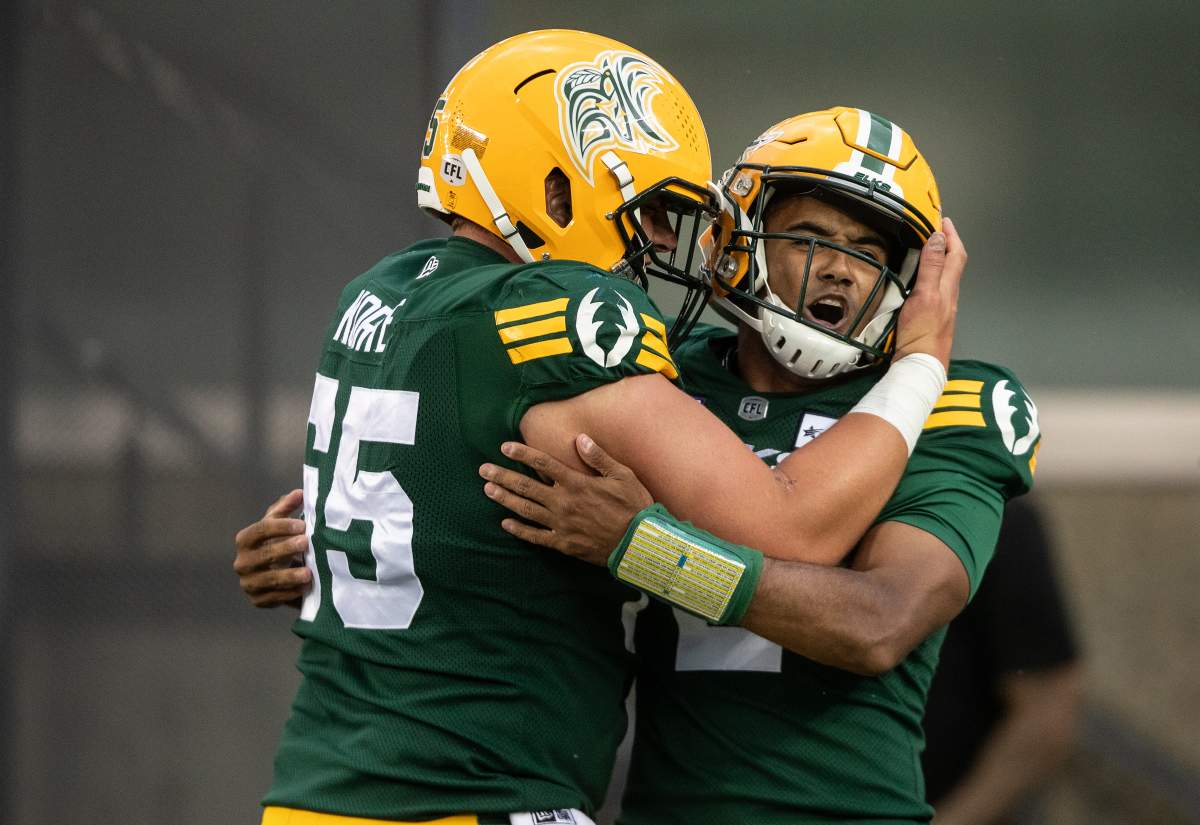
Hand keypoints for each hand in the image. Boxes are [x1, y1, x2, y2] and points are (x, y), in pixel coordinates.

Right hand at [232, 489, 311, 607]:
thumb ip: (286, 508)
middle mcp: (242, 562)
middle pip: (264, 555)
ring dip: (289, 575)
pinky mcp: (258, 600)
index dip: (280, 527)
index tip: (301, 525)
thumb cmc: (277, 542)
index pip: (259, 530)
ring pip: (268, 579)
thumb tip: (299, 493)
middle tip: (307, 543)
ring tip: (309, 573)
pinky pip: (274, 598)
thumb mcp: (280, 524)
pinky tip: (305, 589)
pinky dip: (290, 593)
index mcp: (245, 540)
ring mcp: (248, 582)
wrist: (273, 573)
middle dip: (286, 548)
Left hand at [478, 434, 652, 565]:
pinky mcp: (563, 543)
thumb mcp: (623, 475)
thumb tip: (580, 439)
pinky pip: (536, 536)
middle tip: (483, 470)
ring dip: (505, 499)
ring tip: (488, 490)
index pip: (543, 463)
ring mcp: (561, 524)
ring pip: (526, 510)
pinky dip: (519, 530)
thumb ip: (599, 457)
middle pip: (526, 486)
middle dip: (503, 477)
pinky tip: (505, 523)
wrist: (639, 543)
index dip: (522, 453)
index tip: (505, 447)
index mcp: (577, 483)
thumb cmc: (634, 507)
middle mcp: (564, 502)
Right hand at [893, 216, 966, 369]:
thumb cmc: (922, 335)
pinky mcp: (932, 318)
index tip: (943, 220)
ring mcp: (941, 308)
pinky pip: (936, 290)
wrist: (919, 365)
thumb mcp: (925, 295)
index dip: (951, 235)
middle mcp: (948, 296)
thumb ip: (931, 267)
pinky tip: (921, 281)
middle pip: (953, 264)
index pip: (955, 254)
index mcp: (947, 288)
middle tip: (937, 231)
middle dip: (947, 244)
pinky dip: (931, 277)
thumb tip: (937, 238)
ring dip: (939, 260)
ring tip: (929, 250)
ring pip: (945, 277)